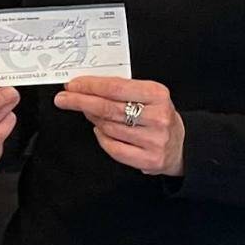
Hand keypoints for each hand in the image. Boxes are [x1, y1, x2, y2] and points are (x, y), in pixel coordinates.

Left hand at [54, 77, 184, 176]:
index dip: (90, 86)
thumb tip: (87, 87)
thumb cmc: (159, 115)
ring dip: (92, 118)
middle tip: (63, 98)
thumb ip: (122, 90)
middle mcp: (157, 117)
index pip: (115, 87)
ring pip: (108, 127)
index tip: (73, 85)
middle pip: (108, 108)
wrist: (181, 145)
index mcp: (157, 95)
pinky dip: (102, 137)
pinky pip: (113, 147)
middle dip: (80, 102)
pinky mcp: (148, 160)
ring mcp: (153, 140)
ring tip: (87, 111)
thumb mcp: (149, 95)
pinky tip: (100, 130)